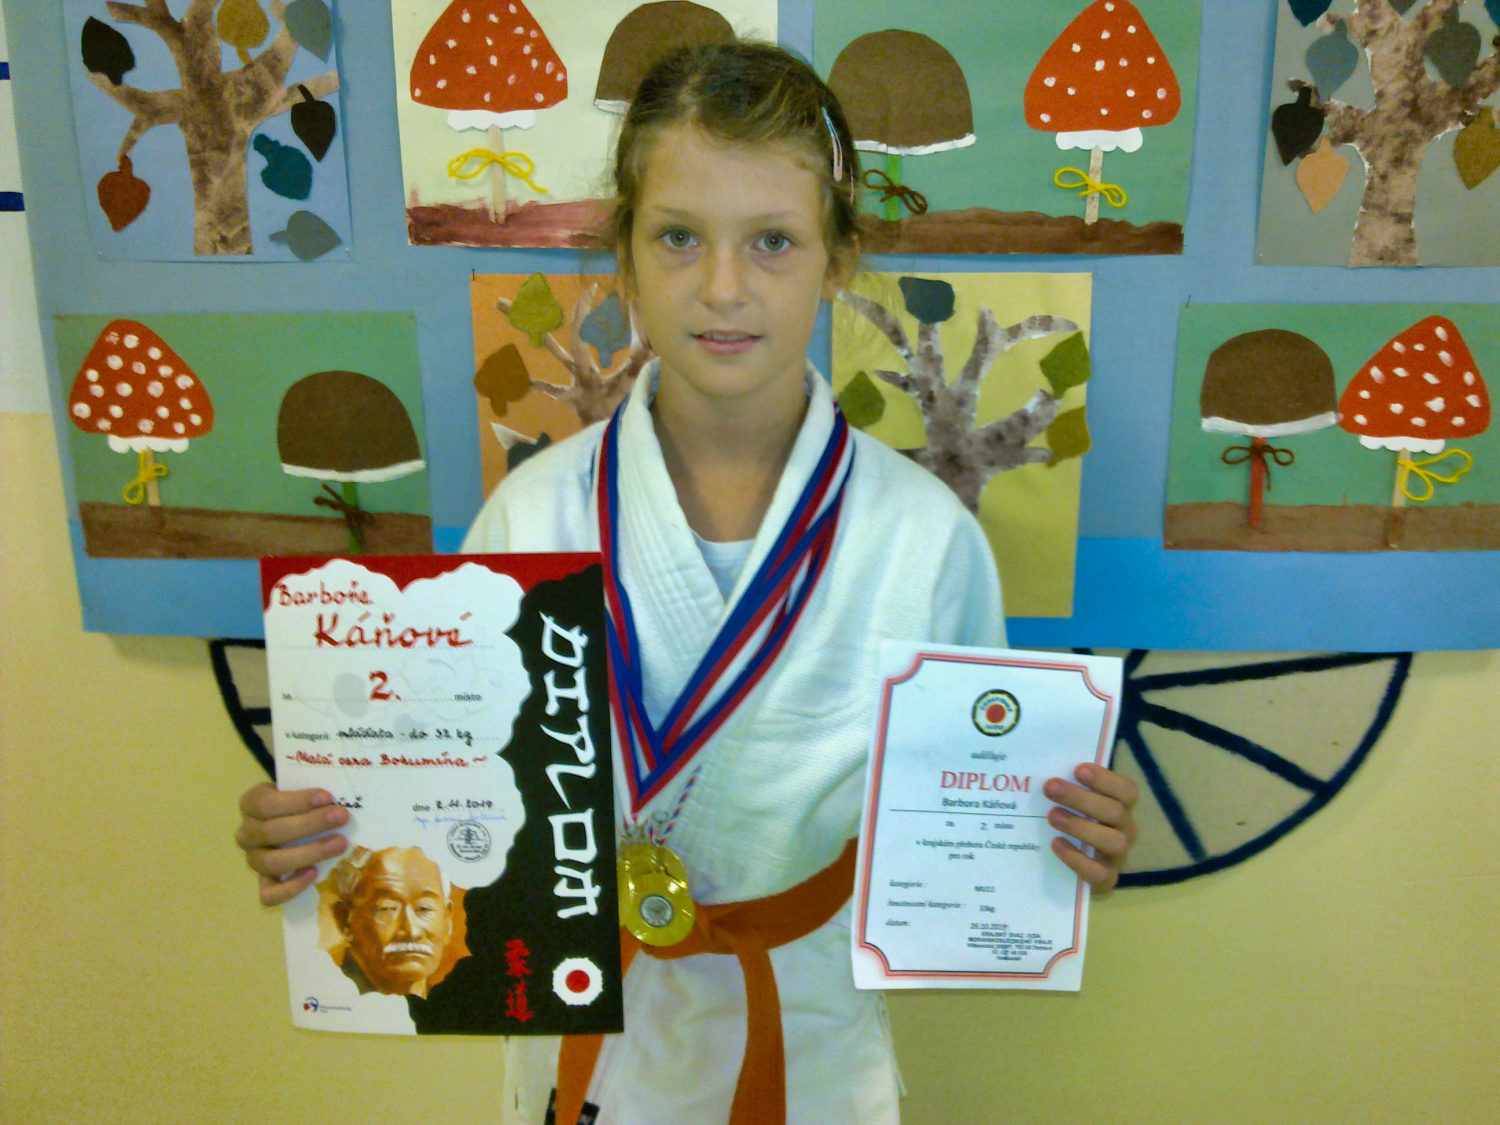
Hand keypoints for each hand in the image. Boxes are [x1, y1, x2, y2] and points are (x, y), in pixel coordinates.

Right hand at [235, 782, 350, 906]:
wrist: (295, 821)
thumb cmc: (301, 801)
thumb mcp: (303, 788)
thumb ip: (315, 790)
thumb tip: (345, 793)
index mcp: (251, 804)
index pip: (266, 803)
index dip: (297, 801)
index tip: (328, 797)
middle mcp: (247, 833)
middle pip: (272, 831)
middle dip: (311, 824)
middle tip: (342, 817)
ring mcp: (254, 860)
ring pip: (270, 862)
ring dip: (308, 853)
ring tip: (340, 844)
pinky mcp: (264, 883)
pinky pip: (269, 894)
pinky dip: (291, 887)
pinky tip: (314, 873)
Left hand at [1042, 763, 1138, 893]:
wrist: (1071, 872)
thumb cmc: (1072, 826)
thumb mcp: (1073, 805)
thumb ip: (1068, 788)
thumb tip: (1043, 770)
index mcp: (1122, 808)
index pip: (1127, 790)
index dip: (1106, 779)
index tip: (1078, 769)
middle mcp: (1126, 831)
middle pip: (1115, 812)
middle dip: (1081, 798)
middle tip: (1051, 787)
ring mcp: (1119, 858)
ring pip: (1113, 841)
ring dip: (1081, 826)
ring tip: (1053, 816)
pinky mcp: (1107, 881)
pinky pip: (1099, 873)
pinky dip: (1077, 858)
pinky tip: (1057, 844)